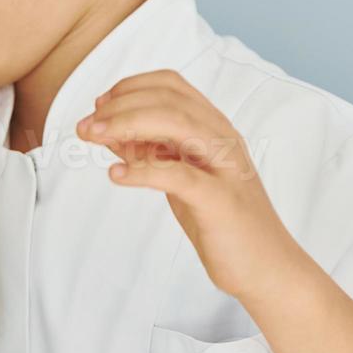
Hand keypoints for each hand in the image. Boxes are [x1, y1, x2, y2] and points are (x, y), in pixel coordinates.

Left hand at [76, 69, 299, 300]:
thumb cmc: (221, 222)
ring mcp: (224, 167)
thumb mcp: (180, 178)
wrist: (267, 267)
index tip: (99, 105)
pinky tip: (116, 175)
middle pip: (168, 99)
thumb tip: (108, 131)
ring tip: (93, 137)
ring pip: (176, 124)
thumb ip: (150, 152)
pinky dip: (142, 171)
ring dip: (126, 124)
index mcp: (213, 129)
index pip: (170, 85)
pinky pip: (178, 175)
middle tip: (85, 126)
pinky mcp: (220, 201)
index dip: (129, 87)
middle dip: (119, 106)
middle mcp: (222, 139)